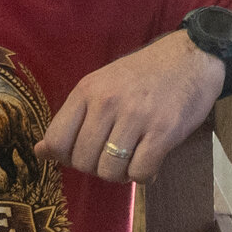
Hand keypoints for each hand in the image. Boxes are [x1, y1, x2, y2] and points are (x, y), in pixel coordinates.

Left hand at [37, 30, 225, 183]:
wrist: (192, 57)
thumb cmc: (143, 75)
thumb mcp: (101, 85)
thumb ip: (73, 118)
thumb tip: (40, 152)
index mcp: (87, 90)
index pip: (56, 140)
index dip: (65, 157)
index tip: (82, 153)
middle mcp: (107, 102)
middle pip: (83, 161)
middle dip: (96, 167)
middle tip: (113, 156)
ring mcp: (136, 117)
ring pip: (110, 171)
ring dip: (120, 174)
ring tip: (132, 159)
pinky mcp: (164, 131)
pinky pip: (140, 172)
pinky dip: (143, 175)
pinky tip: (150, 160)